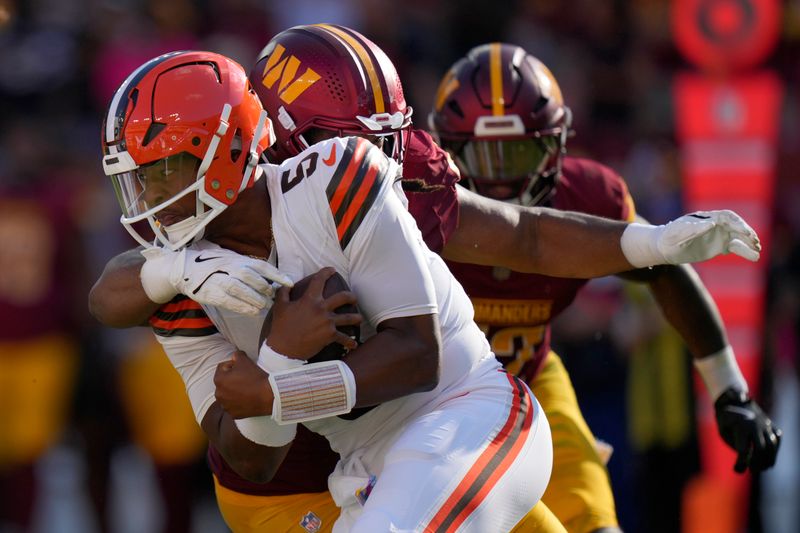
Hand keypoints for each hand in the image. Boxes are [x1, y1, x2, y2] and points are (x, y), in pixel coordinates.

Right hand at [140, 243, 292, 313]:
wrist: (184, 269)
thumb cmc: (213, 264)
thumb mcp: (232, 260)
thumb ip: (249, 268)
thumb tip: (272, 279)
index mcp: (238, 259)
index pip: (263, 266)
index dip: (278, 275)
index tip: (291, 283)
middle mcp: (230, 267)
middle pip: (254, 278)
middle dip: (267, 289)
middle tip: (275, 299)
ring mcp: (220, 280)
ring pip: (243, 290)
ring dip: (257, 300)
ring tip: (266, 306)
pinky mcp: (212, 293)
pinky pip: (230, 301)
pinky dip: (243, 307)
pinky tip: (253, 312)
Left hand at [214, 351, 272, 418]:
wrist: (268, 396)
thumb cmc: (256, 377)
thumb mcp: (245, 360)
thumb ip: (236, 355)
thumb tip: (234, 357)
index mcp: (218, 380)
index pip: (222, 367)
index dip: (233, 365)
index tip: (243, 368)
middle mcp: (218, 394)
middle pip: (224, 382)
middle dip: (231, 379)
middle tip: (245, 378)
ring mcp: (225, 406)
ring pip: (227, 395)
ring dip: (234, 391)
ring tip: (247, 388)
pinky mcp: (233, 414)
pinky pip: (233, 406)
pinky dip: (238, 402)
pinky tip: (247, 398)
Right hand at [267, 267, 361, 357]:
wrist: (284, 348)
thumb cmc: (281, 327)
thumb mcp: (279, 306)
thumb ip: (284, 293)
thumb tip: (287, 285)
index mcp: (310, 300)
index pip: (319, 281)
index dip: (326, 272)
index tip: (332, 270)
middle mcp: (322, 309)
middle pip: (343, 297)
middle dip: (351, 296)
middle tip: (353, 298)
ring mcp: (328, 322)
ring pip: (349, 318)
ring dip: (356, 318)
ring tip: (359, 318)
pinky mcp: (330, 336)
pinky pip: (344, 338)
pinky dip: (350, 342)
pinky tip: (354, 344)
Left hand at [659, 210, 760, 263]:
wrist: (665, 248)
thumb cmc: (669, 237)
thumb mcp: (677, 233)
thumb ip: (693, 228)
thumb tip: (712, 223)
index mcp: (706, 217)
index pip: (727, 217)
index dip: (737, 223)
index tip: (744, 231)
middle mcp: (715, 224)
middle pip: (736, 225)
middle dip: (746, 232)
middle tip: (755, 241)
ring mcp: (718, 235)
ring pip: (738, 237)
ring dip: (749, 242)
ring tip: (757, 250)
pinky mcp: (719, 246)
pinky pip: (735, 247)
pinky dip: (745, 251)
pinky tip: (754, 256)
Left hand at [715, 388, 781, 472]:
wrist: (734, 400)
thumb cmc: (726, 420)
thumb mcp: (723, 432)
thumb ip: (735, 447)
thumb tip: (743, 467)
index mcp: (741, 425)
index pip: (743, 449)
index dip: (741, 462)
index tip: (737, 470)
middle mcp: (756, 424)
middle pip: (762, 449)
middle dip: (757, 462)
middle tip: (752, 469)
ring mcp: (765, 424)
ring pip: (772, 445)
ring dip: (768, 459)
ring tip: (761, 468)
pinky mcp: (771, 424)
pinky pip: (777, 439)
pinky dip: (774, 450)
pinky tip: (768, 459)